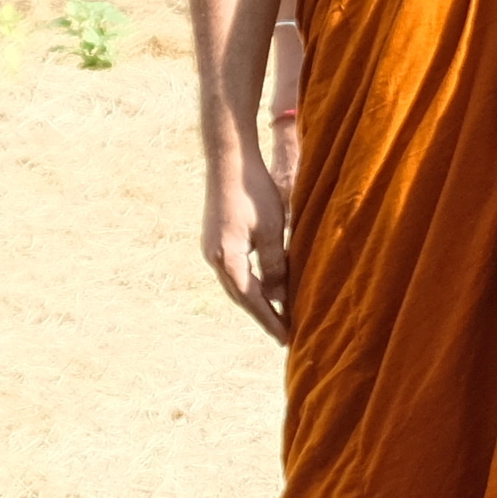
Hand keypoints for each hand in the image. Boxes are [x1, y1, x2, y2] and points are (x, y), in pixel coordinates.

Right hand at [205, 152, 292, 343]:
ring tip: (276, 315)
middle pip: (240, 296)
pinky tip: (262, 286)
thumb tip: (277, 297)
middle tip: (283, 333)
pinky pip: (233, 269)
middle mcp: (213, 257)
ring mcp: (211, 247)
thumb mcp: (272, 231)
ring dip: (255, 300)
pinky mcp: (215, 237)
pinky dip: (249, 282)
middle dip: (262, 315)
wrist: (228, 159)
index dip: (270, 320)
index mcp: (227, 258)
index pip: (251, 300)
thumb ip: (274, 265)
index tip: (286, 338)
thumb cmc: (254, 191)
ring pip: (235, 283)